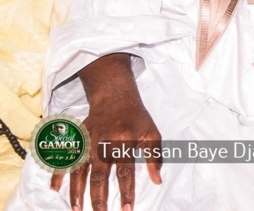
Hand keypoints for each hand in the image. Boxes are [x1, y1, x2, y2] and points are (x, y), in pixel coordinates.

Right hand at [50, 58, 161, 209]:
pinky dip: (58, 173)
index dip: (126, 192)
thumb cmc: (136, 118)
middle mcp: (103, 144)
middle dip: (98, 198)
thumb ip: (155, 157)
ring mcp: (87, 142)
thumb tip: (157, 180)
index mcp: (123, 142)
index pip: (125, 172)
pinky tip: (55, 189)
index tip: (126, 209)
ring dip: (76, 192)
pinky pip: (66, 158)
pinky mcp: (77, 140)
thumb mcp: (152, 133)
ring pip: (79, 171)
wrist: (114, 96)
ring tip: (76, 209)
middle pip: (99, 176)